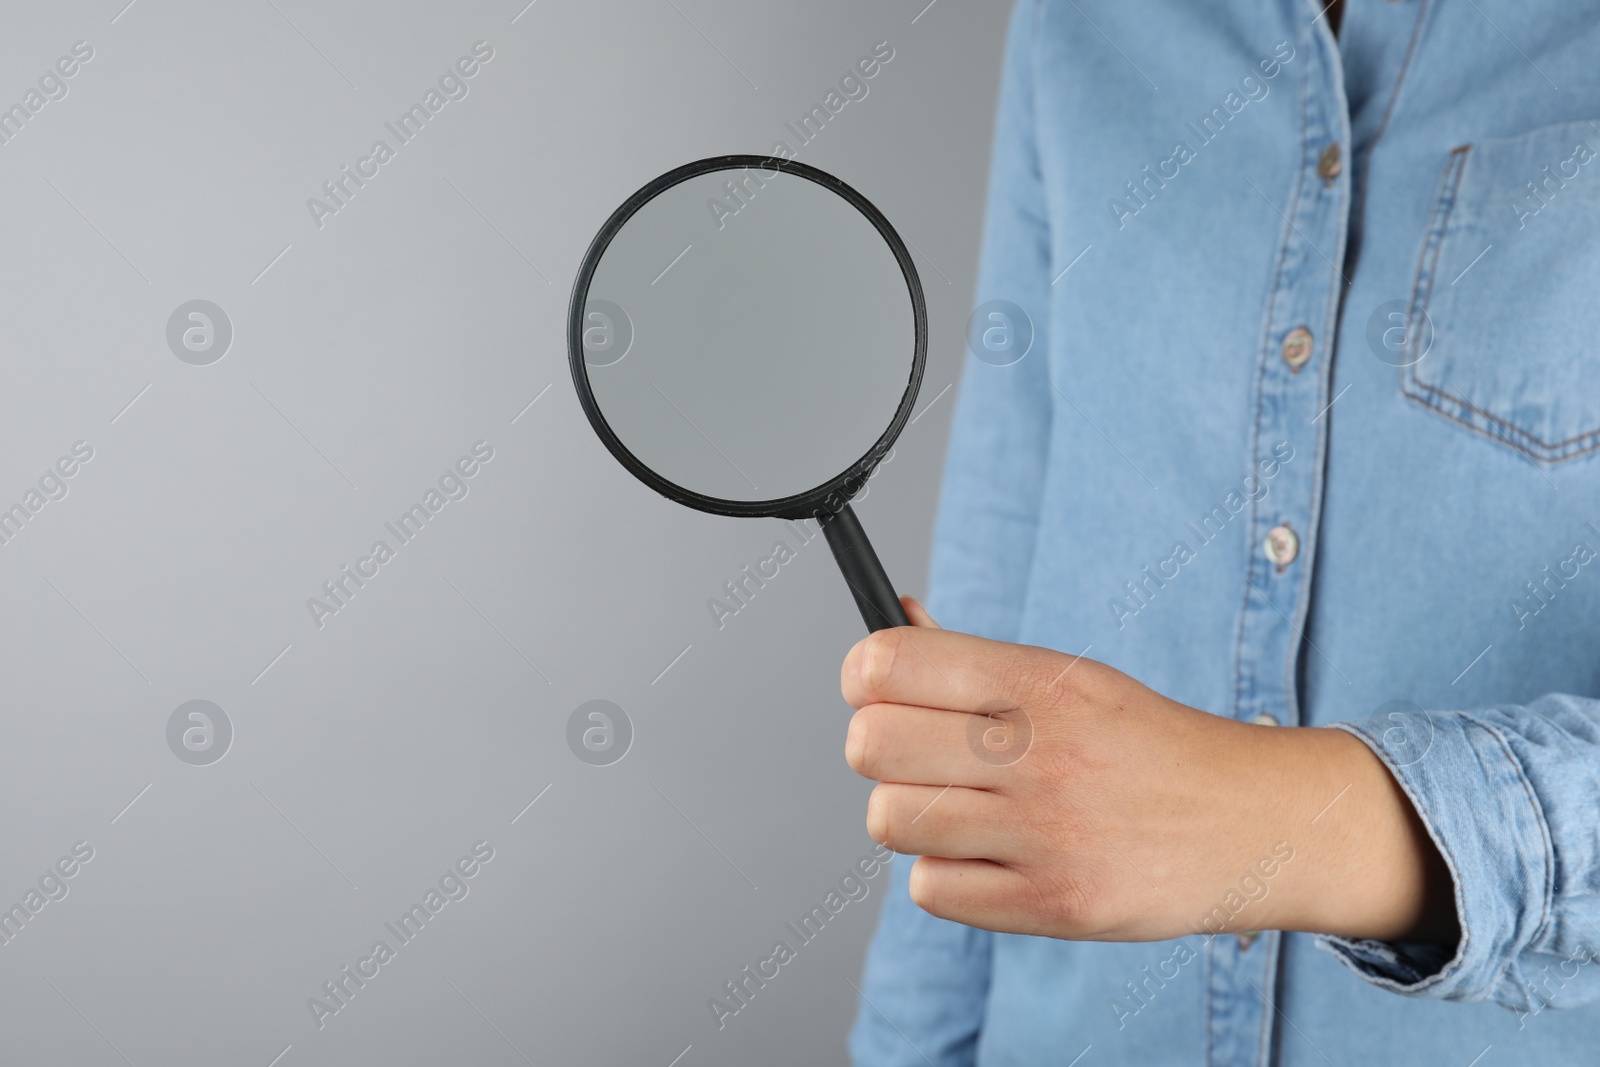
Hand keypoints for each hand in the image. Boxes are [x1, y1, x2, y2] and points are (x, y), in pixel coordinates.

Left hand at [841, 599, 1457, 944]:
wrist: (1251, 821)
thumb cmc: (1144, 745)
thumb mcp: (1071, 676)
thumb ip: (972, 659)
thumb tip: (892, 616)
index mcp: (1039, 681)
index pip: (886, 664)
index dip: (866, 679)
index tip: (881, 692)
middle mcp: (1039, 751)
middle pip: (870, 744)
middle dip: (881, 751)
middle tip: (921, 757)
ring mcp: (1045, 832)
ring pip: (890, 819)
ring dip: (911, 816)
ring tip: (959, 810)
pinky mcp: (1053, 903)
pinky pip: (930, 889)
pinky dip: (946, 876)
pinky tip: (990, 857)